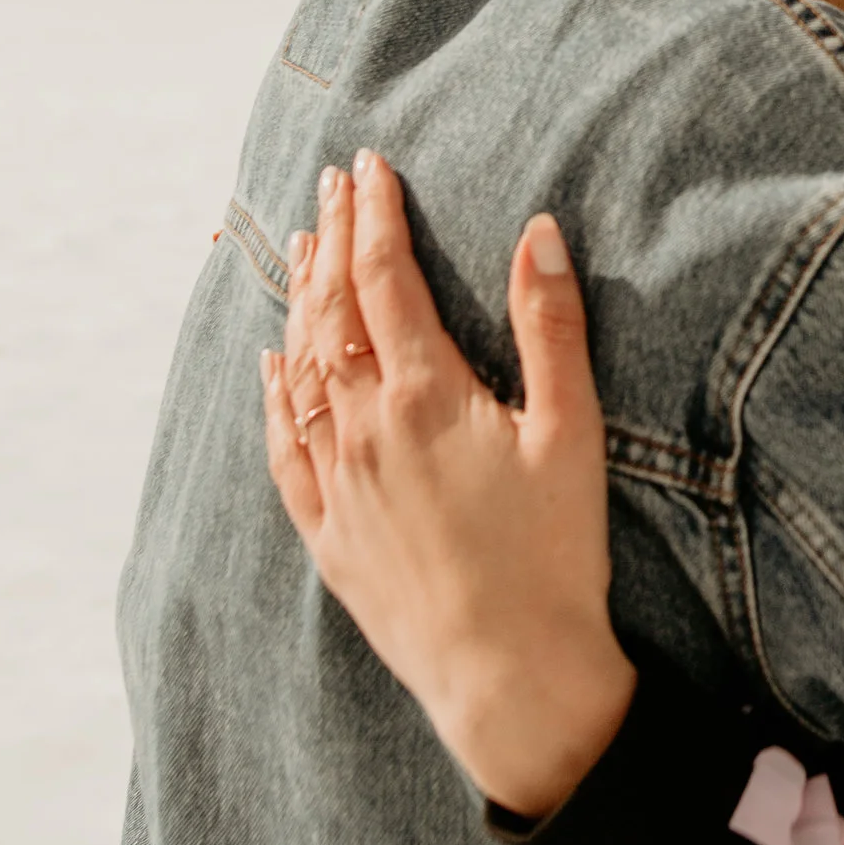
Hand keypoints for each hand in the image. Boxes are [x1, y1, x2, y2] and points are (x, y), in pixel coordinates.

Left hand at [262, 154, 635, 821]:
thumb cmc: (554, 557)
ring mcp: (338, 481)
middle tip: (332, 183)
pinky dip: (273, 393)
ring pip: (301, 368)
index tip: (370, 166)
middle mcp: (366, 429)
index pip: (388, 280)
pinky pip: (282, 446)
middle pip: (335, 312)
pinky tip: (271, 361)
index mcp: (427, 396)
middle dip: (333, 238)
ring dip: (301, 299)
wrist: (509, 677)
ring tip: (302, 246)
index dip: (377, 216)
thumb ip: (551, 327)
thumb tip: (536, 232)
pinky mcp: (327, 532)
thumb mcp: (572, 433)